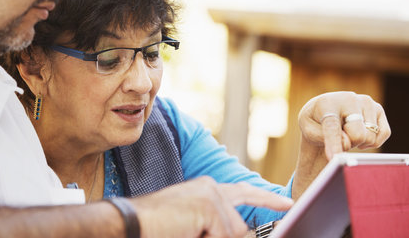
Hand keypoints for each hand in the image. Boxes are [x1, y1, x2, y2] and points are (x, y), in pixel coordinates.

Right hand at [132, 176, 292, 237]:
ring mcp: (211, 195)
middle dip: (224, 236)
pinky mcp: (209, 206)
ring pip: (233, 233)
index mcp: (207, 189)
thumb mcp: (195, 225)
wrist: (133, 222)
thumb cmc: (159, 226)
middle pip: (239, 226)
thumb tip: (242, 231)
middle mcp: (212, 187)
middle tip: (193, 230)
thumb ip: (217, 224)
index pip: (243, 192)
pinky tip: (187, 231)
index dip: (266, 198)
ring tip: (187, 231)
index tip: (287, 204)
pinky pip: (223, 236)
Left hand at [298, 91, 389, 159]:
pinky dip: (372, 140)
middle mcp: (349, 98)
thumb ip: (324, 138)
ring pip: (370, 137)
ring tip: (347, 132)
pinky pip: (383, 134)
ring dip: (358, 142)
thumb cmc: (315, 123)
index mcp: (327, 103)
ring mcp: (366, 102)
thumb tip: (346, 143)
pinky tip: (359, 133)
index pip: (332, 126)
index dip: (334, 142)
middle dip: (349, 144)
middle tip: (339, 137)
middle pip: (357, 136)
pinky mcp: (378, 109)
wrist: (325, 111)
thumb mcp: (309, 131)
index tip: (334, 157)